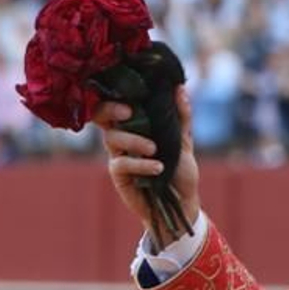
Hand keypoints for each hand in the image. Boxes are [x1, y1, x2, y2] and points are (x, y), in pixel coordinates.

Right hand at [93, 86, 201, 247]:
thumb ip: (181, 116)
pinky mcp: (119, 176)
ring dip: (133, 141)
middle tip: (129, 112)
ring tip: (154, 149)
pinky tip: (157, 167)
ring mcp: (118, 156)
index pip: (116, 104)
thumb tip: (180, 89)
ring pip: (112, 139)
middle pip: (104, 117)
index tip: (130, 94)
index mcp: (135, 125)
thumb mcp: (184, 140)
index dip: (115, 96)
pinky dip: (140, 164)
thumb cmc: (180, 168)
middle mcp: (122, 137)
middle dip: (111, 110)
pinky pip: (121, 164)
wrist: (182, 200)